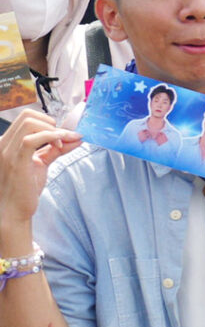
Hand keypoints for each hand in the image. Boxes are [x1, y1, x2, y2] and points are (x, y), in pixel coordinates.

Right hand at [0, 110, 79, 229]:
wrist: (13, 210)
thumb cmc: (24, 188)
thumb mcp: (41, 163)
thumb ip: (54, 149)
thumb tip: (75, 138)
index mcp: (7, 142)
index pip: (26, 117)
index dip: (48, 121)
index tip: (63, 134)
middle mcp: (3, 143)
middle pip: (27, 115)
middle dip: (51, 123)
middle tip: (63, 138)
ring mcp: (7, 151)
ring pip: (29, 123)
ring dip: (52, 130)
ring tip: (62, 144)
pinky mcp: (16, 161)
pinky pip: (31, 139)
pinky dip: (50, 137)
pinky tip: (60, 145)